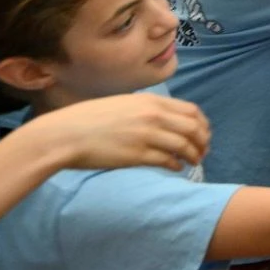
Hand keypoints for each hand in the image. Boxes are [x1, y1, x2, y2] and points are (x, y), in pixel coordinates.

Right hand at [25, 93, 209, 171]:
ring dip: (194, 155)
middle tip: (203, 150)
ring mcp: (146, 135)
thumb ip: (147, 109)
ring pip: (184, 145)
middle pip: (193, 128)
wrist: (65, 134)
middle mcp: (153, 116)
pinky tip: (177, 167)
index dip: (202, 124)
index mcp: (151, 101)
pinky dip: (177, 164)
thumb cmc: (90, 119)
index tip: (204, 133)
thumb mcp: (124, 104)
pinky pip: (167, 160)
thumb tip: (167, 118)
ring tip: (194, 161)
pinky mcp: (137, 155)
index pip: (191, 111)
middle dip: (203, 141)